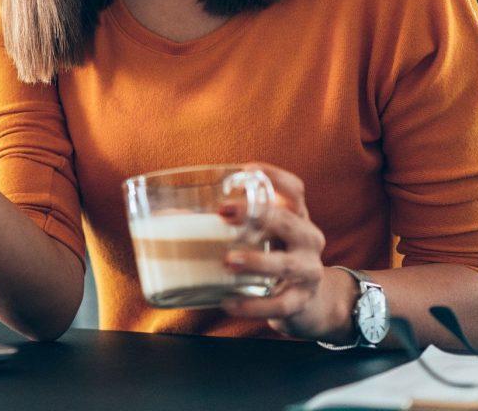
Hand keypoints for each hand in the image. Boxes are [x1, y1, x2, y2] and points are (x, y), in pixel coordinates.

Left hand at [219, 163, 350, 341]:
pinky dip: (253, 306)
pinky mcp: (300, 301)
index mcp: (296, 217)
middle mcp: (307, 239)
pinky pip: (279, 304)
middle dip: (258, 215)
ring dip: (257, 261)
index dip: (275, 177)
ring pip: (286, 264)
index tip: (248, 170)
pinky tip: (229, 303)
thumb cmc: (273, 257)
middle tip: (224, 212)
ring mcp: (308, 271)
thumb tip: (168, 217)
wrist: (309, 302)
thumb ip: (228, 223)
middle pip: (289, 221)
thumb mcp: (261, 235)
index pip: (295, 190)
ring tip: (228, 261)